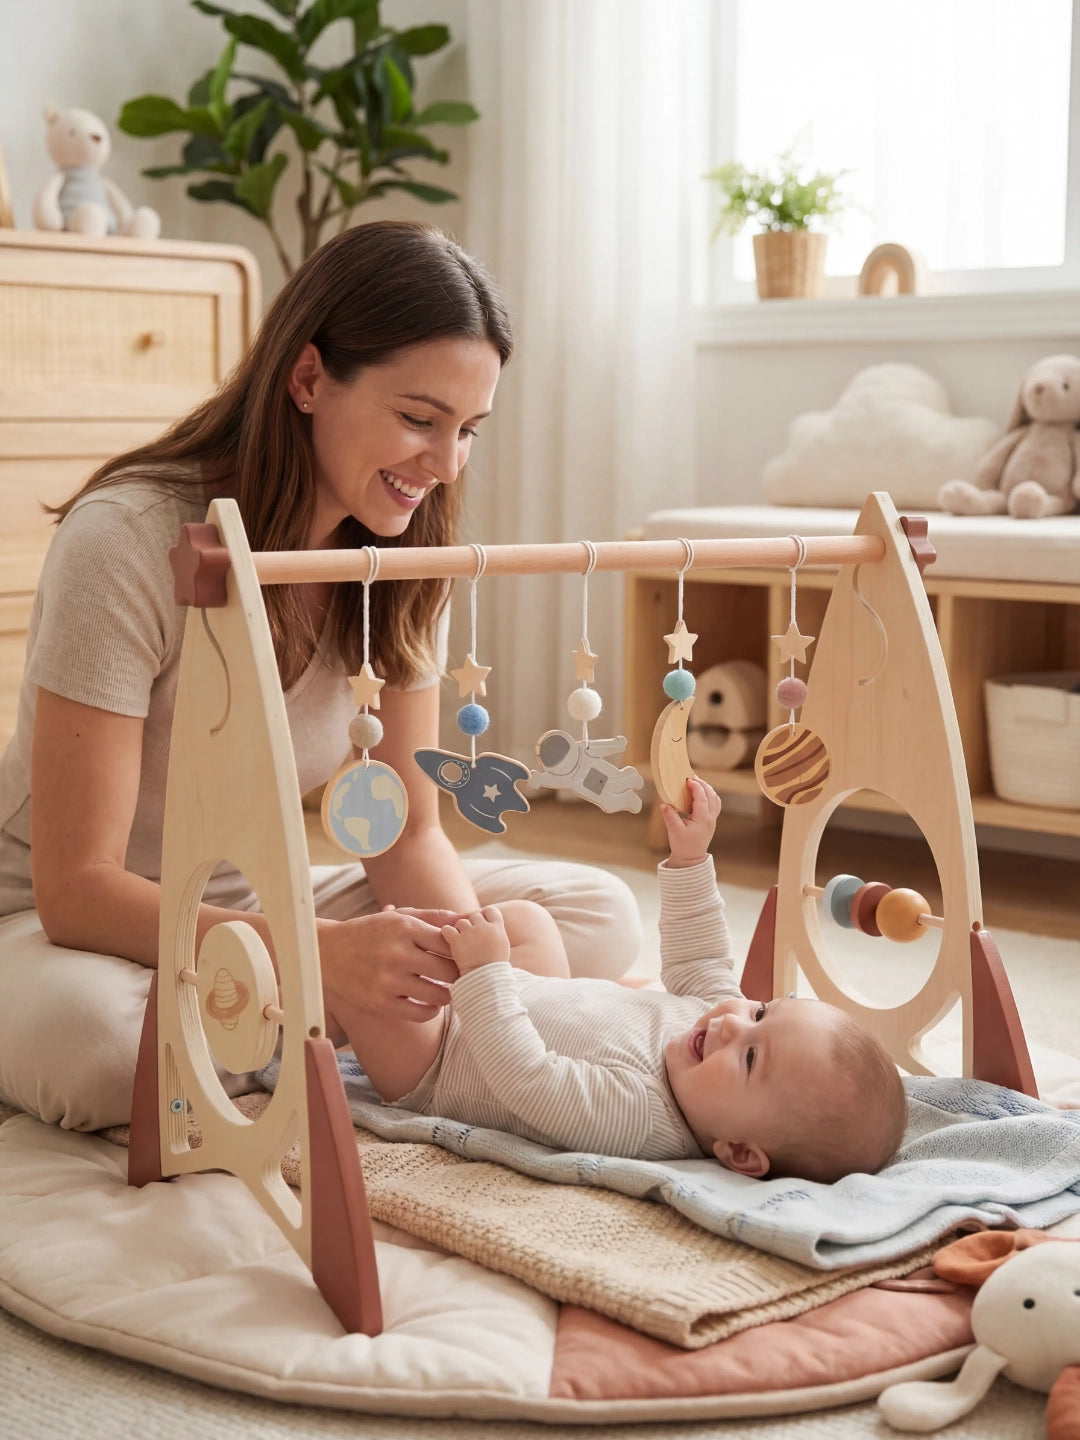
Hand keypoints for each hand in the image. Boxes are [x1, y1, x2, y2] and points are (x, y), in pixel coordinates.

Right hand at [319, 907, 460, 1024]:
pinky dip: (432, 1010)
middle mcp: (397, 953)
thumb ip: (436, 918)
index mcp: (405, 927)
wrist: (328, 951)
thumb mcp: (401, 917)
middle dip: (460, 975)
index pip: (451, 943)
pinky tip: (431, 1003)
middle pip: (449, 971)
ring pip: (438, 995)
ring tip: (446, 990)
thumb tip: (468, 920)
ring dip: (448, 994)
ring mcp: (388, 980)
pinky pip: (420, 1014)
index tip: (466, 956)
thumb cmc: (373, 932)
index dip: (463, 952)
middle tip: (463, 977)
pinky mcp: (380, 1003)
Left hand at [440, 906, 509, 974]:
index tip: (481, 924)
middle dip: (471, 924)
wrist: (486, 979)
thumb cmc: (495, 968)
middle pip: (474, 915)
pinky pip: (447, 929)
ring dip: (459, 930)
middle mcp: (484, 927)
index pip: (491, 911)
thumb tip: (489, 928)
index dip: (484, 915)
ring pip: (461, 922)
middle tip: (469, 937)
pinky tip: (449, 941)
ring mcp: (470, 932)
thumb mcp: (502, 947)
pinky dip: (446, 934)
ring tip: (460, 943)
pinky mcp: (456, 940)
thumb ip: (495, 934)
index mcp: (498, 928)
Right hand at [661, 777, 720, 867]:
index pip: (702, 798)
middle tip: (692, 777)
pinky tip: (701, 794)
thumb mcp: (674, 831)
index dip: (696, 787)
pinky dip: (709, 796)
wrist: (690, 859)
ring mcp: (712, 820)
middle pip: (711, 795)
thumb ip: (670, 816)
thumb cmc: (683, 846)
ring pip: (715, 799)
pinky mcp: (710, 821)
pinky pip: (714, 804)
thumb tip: (664, 803)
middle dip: (702, 784)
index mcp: (702, 819)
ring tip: (697, 783)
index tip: (687, 779)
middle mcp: (710, 818)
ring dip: (707, 789)